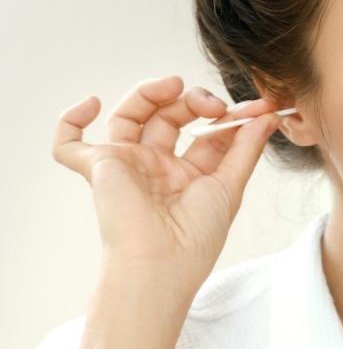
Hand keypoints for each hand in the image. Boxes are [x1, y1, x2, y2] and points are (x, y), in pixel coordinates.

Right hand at [51, 75, 279, 295]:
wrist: (162, 262)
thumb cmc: (197, 236)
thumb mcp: (231, 185)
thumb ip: (247, 148)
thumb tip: (269, 115)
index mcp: (187, 172)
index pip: (203, 131)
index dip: (226, 115)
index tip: (255, 107)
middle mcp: (155, 166)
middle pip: (167, 115)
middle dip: (192, 100)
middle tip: (212, 105)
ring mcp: (126, 164)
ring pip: (128, 116)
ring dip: (150, 92)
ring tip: (174, 86)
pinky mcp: (97, 168)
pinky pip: (68, 144)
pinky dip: (71, 120)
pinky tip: (93, 103)